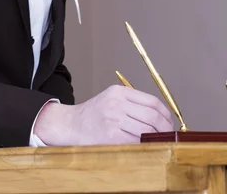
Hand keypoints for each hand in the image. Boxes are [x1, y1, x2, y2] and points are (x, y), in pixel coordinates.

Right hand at [34, 85, 173, 145]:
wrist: (70, 125)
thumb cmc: (93, 114)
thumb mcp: (111, 99)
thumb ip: (132, 104)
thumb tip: (160, 118)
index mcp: (119, 92)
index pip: (152, 102)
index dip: (166, 114)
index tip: (169, 123)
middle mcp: (117, 103)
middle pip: (152, 117)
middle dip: (165, 129)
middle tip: (168, 136)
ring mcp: (114, 120)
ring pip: (146, 131)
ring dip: (156, 139)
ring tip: (158, 143)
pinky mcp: (111, 136)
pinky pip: (136, 142)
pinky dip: (144, 146)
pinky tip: (144, 147)